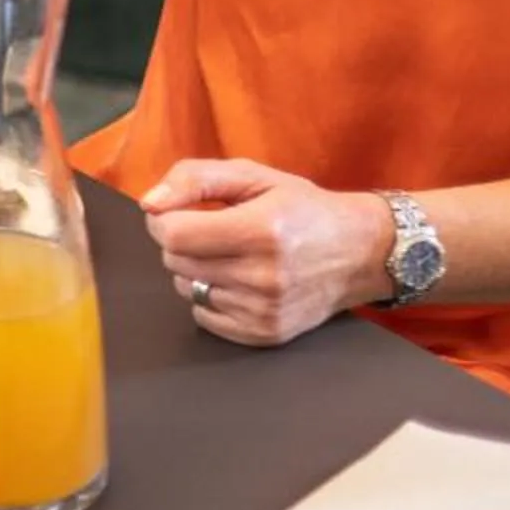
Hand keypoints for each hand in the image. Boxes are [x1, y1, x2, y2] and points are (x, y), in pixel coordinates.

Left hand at [141, 157, 394, 346]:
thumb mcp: (252, 176)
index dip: (164, 219)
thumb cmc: (303, 208)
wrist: (361, 253)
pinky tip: (238, 280)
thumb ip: (194, 179)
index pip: (173, 234)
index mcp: (261, 230)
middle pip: (175, 261)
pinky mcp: (266, 333)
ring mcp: (265, 310)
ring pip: (186, 288)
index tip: (180, 212)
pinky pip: (203, 315)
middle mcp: (263, 276)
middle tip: (214, 231)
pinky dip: (210, 296)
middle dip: (182, 241)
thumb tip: (149, 203)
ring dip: (196, 269)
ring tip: (231, 254)